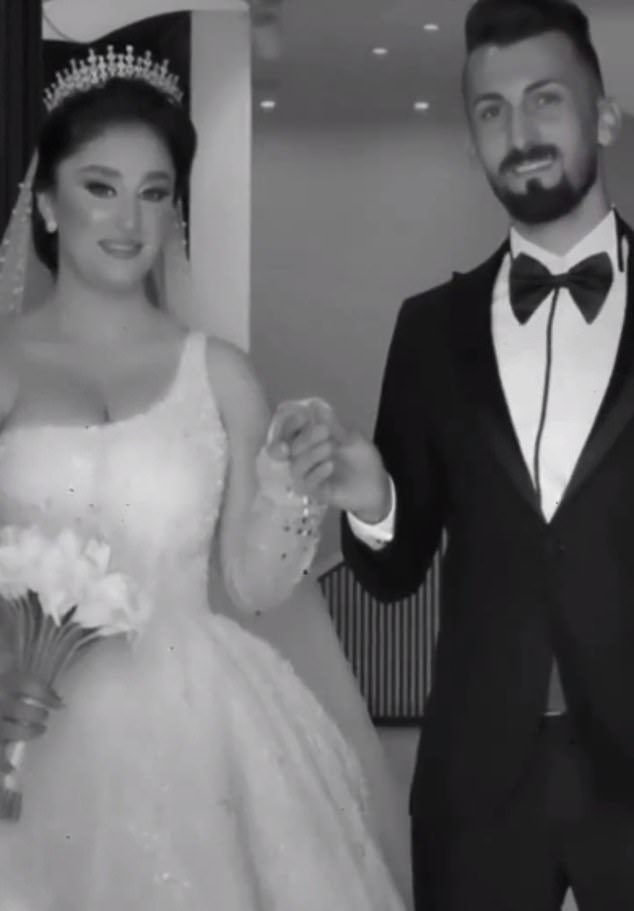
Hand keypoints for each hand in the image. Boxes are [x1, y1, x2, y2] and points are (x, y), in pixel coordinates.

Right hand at [267, 398, 391, 520]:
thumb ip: (332, 425)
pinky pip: (305, 484)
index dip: (291, 424)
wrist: (377, 484)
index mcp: (309, 441)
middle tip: (324, 431)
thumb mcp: (351, 438)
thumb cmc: (362, 459)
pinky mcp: (314, 492)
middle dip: (305, 438)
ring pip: (296, 466)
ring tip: (330, 447)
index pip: (289, 431)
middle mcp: (304, 458)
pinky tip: (330, 465)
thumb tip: (316, 405)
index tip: (303, 417)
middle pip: (290, 448)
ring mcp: (308, 476)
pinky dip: (316, 473)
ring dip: (310, 455)